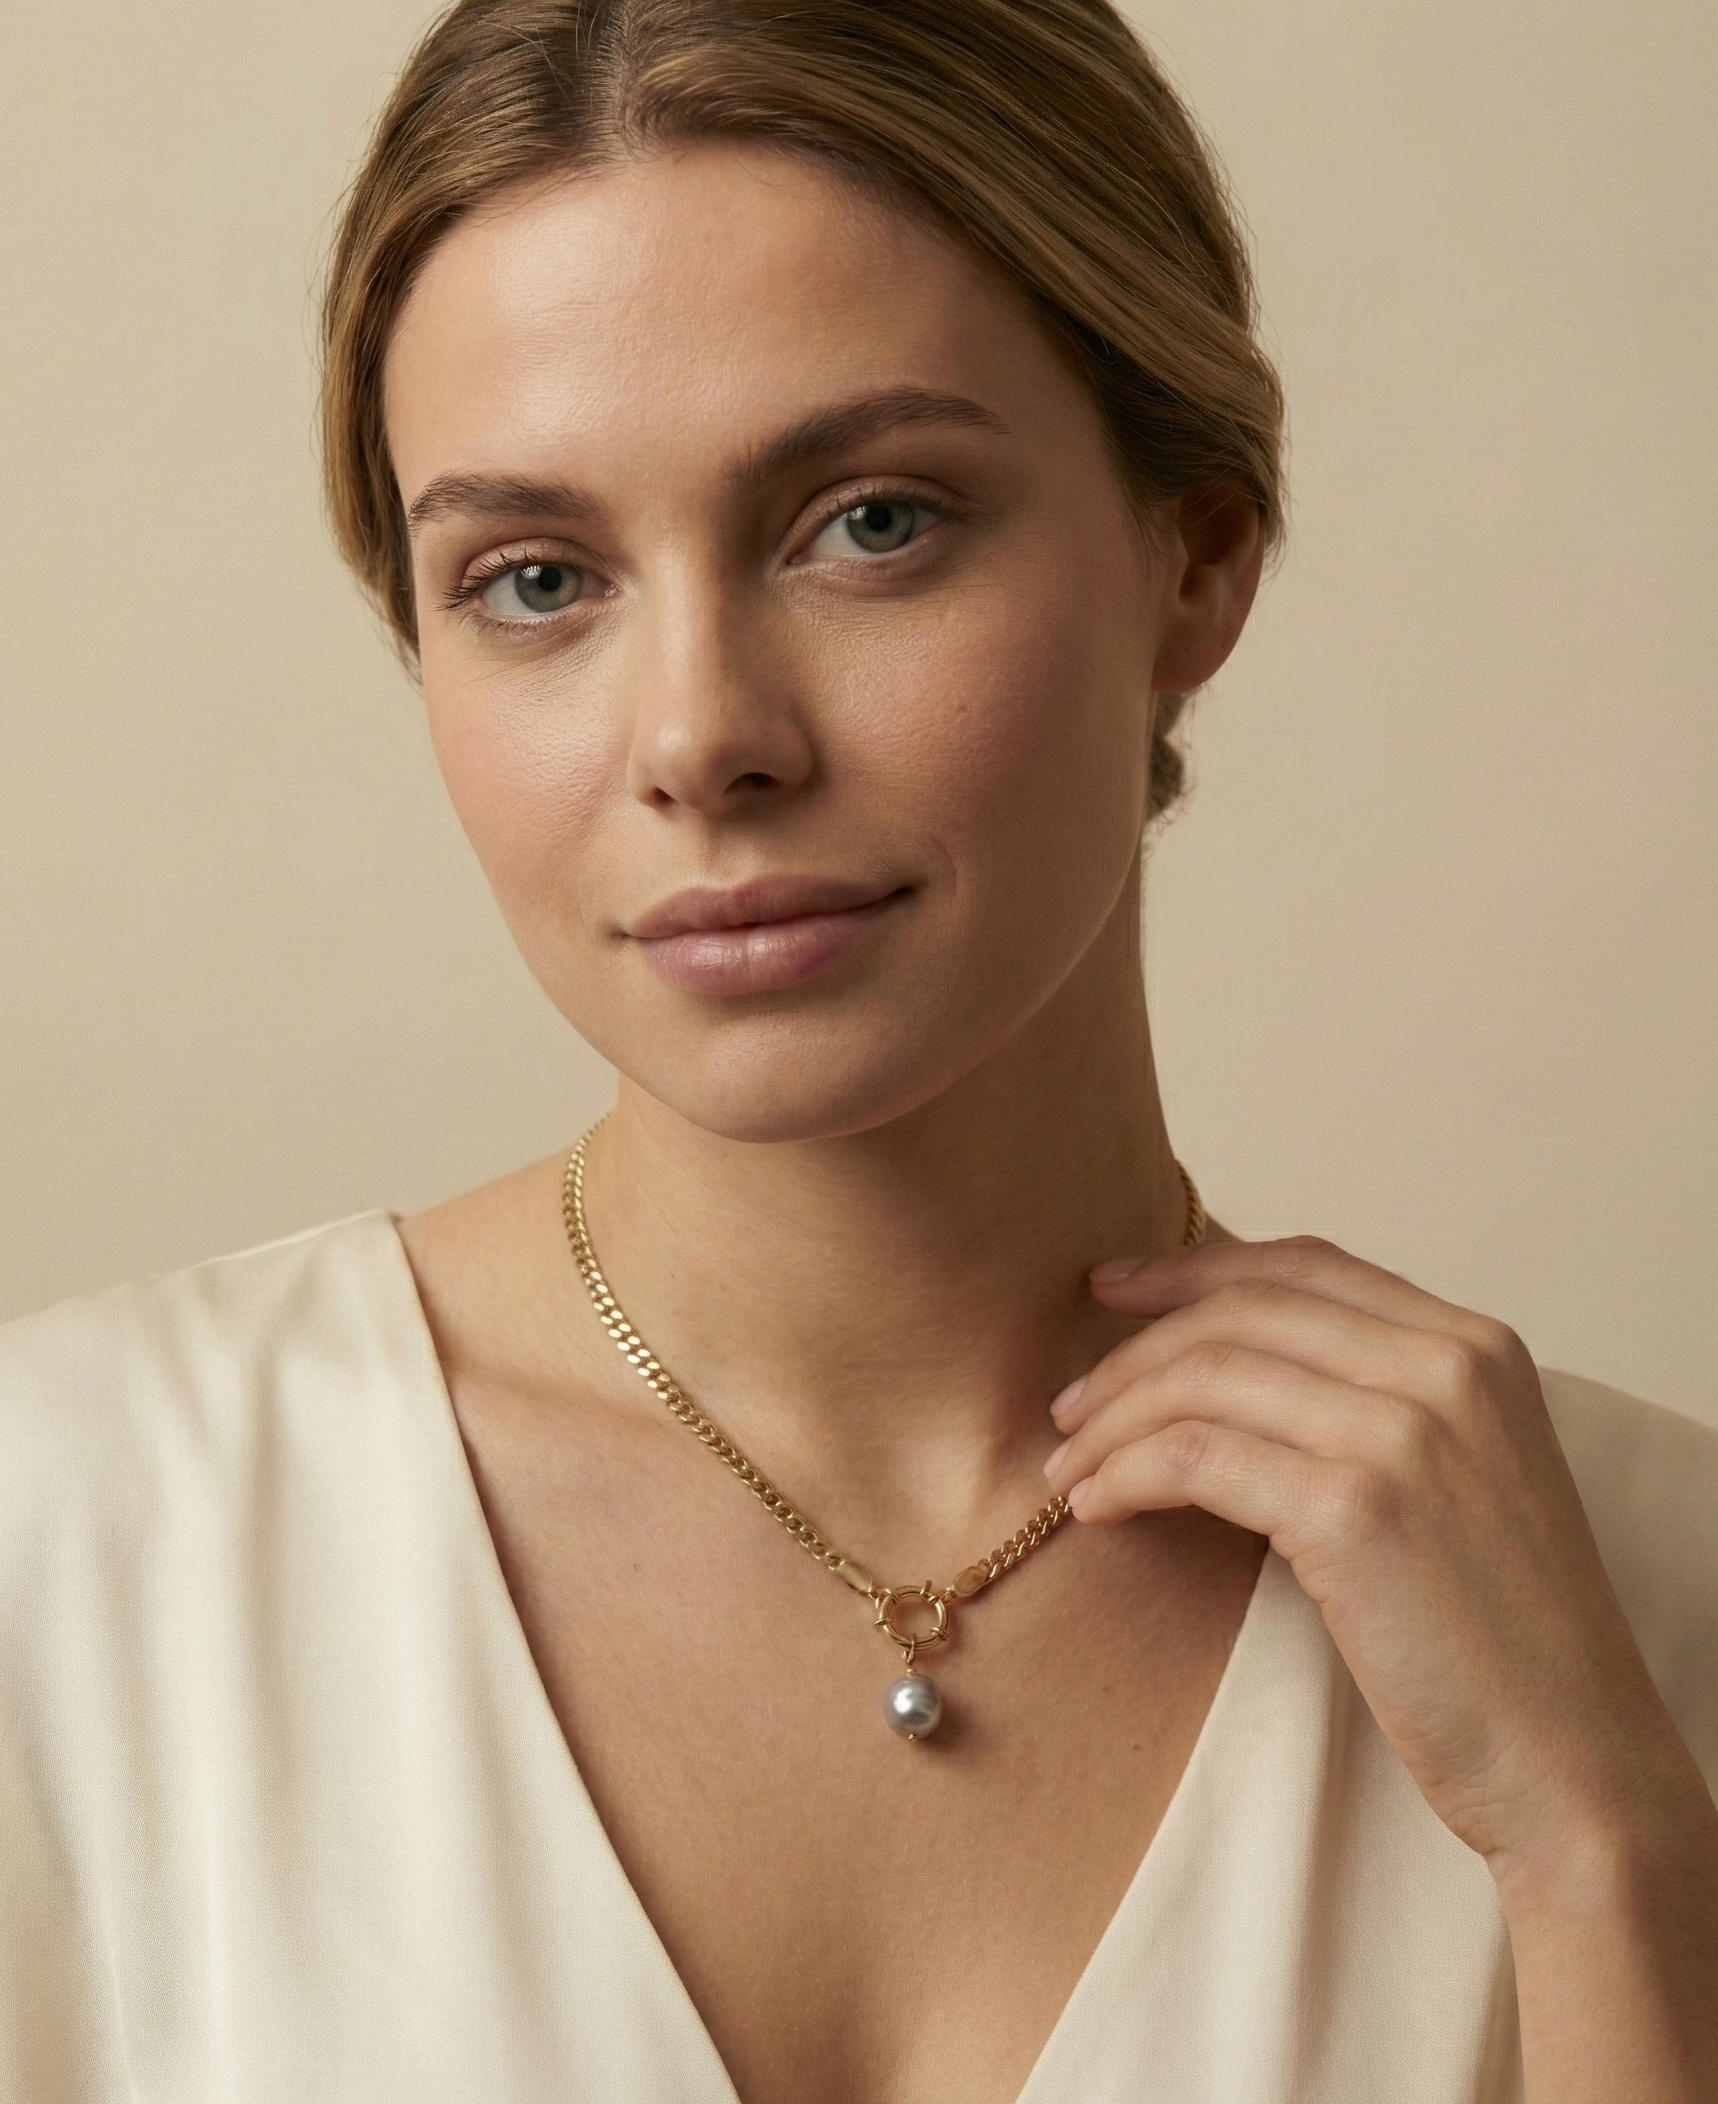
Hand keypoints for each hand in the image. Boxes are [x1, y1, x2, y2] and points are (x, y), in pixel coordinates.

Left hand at [1042, 1235, 1694, 1879]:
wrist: (1574, 1759)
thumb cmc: (1503, 1638)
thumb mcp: (1463, 1478)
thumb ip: (1376, 1404)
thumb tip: (1228, 1373)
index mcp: (1477, 1346)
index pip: (1303, 1267)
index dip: (1192, 1269)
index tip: (1112, 1288)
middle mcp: (1445, 1366)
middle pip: (1241, 1311)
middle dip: (1134, 1349)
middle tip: (1069, 1403)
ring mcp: (1402, 1431)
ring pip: (1205, 1378)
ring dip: (1113, 1421)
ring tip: (1068, 1469)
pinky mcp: (1353, 1508)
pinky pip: (1196, 1457)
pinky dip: (1127, 1474)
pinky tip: (1096, 1507)